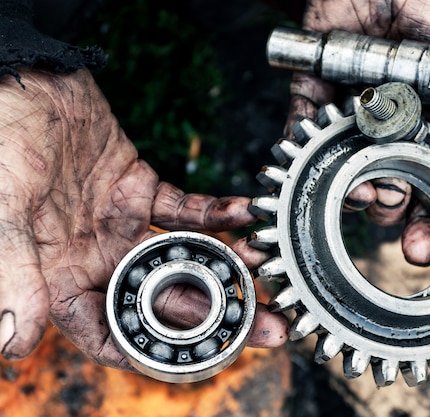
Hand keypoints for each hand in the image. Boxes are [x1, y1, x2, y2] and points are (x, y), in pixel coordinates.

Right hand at [0, 68, 286, 369]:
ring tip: (267, 272)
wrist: (24, 81)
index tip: (200, 360)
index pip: (108, 331)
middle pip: (164, 299)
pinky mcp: (141, 188)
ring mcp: (122, 224)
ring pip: (183, 256)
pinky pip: (186, 209)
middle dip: (215, 315)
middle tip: (265, 327)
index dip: (150, 351)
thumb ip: (13, 276)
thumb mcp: (3, 214)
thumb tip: (13, 343)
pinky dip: (217, 213)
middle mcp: (96, 257)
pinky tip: (246, 216)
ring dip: (227, 265)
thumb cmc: (0, 144)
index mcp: (61, 275)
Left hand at [286, 0, 429, 263]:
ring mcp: (353, 117)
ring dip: (347, 188)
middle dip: (387, 209)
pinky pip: (302, 135)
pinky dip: (301, 155)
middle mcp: (394, 130)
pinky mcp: (316, 96)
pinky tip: (308, 167)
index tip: (423, 249)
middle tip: (383, 205)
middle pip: (390, 190)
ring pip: (345, 173)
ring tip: (352, 184)